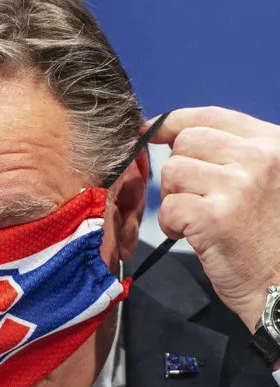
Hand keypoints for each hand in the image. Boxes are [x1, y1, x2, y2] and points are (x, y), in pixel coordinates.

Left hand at [149, 106, 279, 332]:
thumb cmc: (271, 238)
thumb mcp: (269, 181)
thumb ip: (234, 155)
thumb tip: (177, 135)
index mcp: (274, 144)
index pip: (211, 116)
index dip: (173, 122)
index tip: (152, 132)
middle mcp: (259, 158)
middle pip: (185, 142)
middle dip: (177, 170)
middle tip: (193, 198)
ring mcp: (237, 185)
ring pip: (172, 172)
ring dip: (174, 198)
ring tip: (198, 220)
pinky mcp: (215, 216)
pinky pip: (169, 206)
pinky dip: (172, 224)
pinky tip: (194, 236)